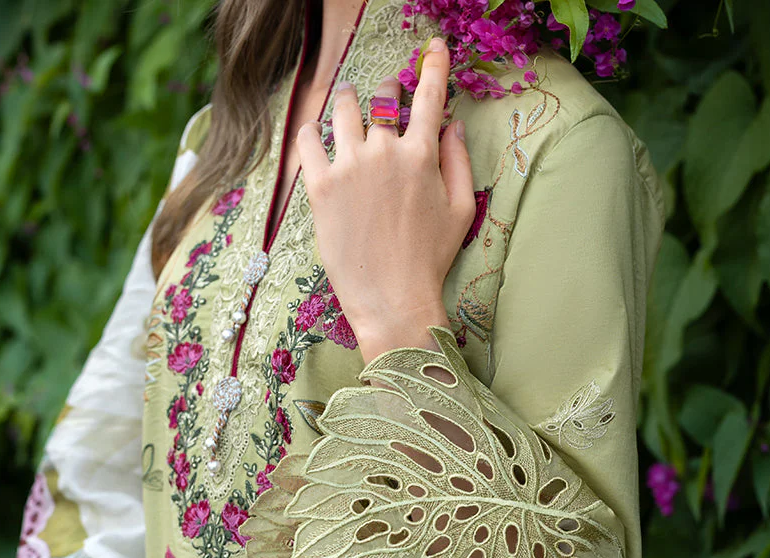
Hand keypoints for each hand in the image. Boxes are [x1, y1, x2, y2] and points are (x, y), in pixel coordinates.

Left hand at [297, 37, 475, 361]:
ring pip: (343, 110)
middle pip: (382, 99)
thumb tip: (454, 126)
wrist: (392, 298)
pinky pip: (308, 141)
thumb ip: (459, 163)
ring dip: (346, 102)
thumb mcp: (461, 211)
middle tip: (382, 102)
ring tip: (345, 105)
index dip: (433, 66)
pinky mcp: (320, 186)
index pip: (429, 96)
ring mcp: (350, 166)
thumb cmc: (430, 260)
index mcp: (423, 155)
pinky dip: (311, 132)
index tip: (434, 47)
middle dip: (385, 94)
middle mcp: (385, 151)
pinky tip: (314, 135)